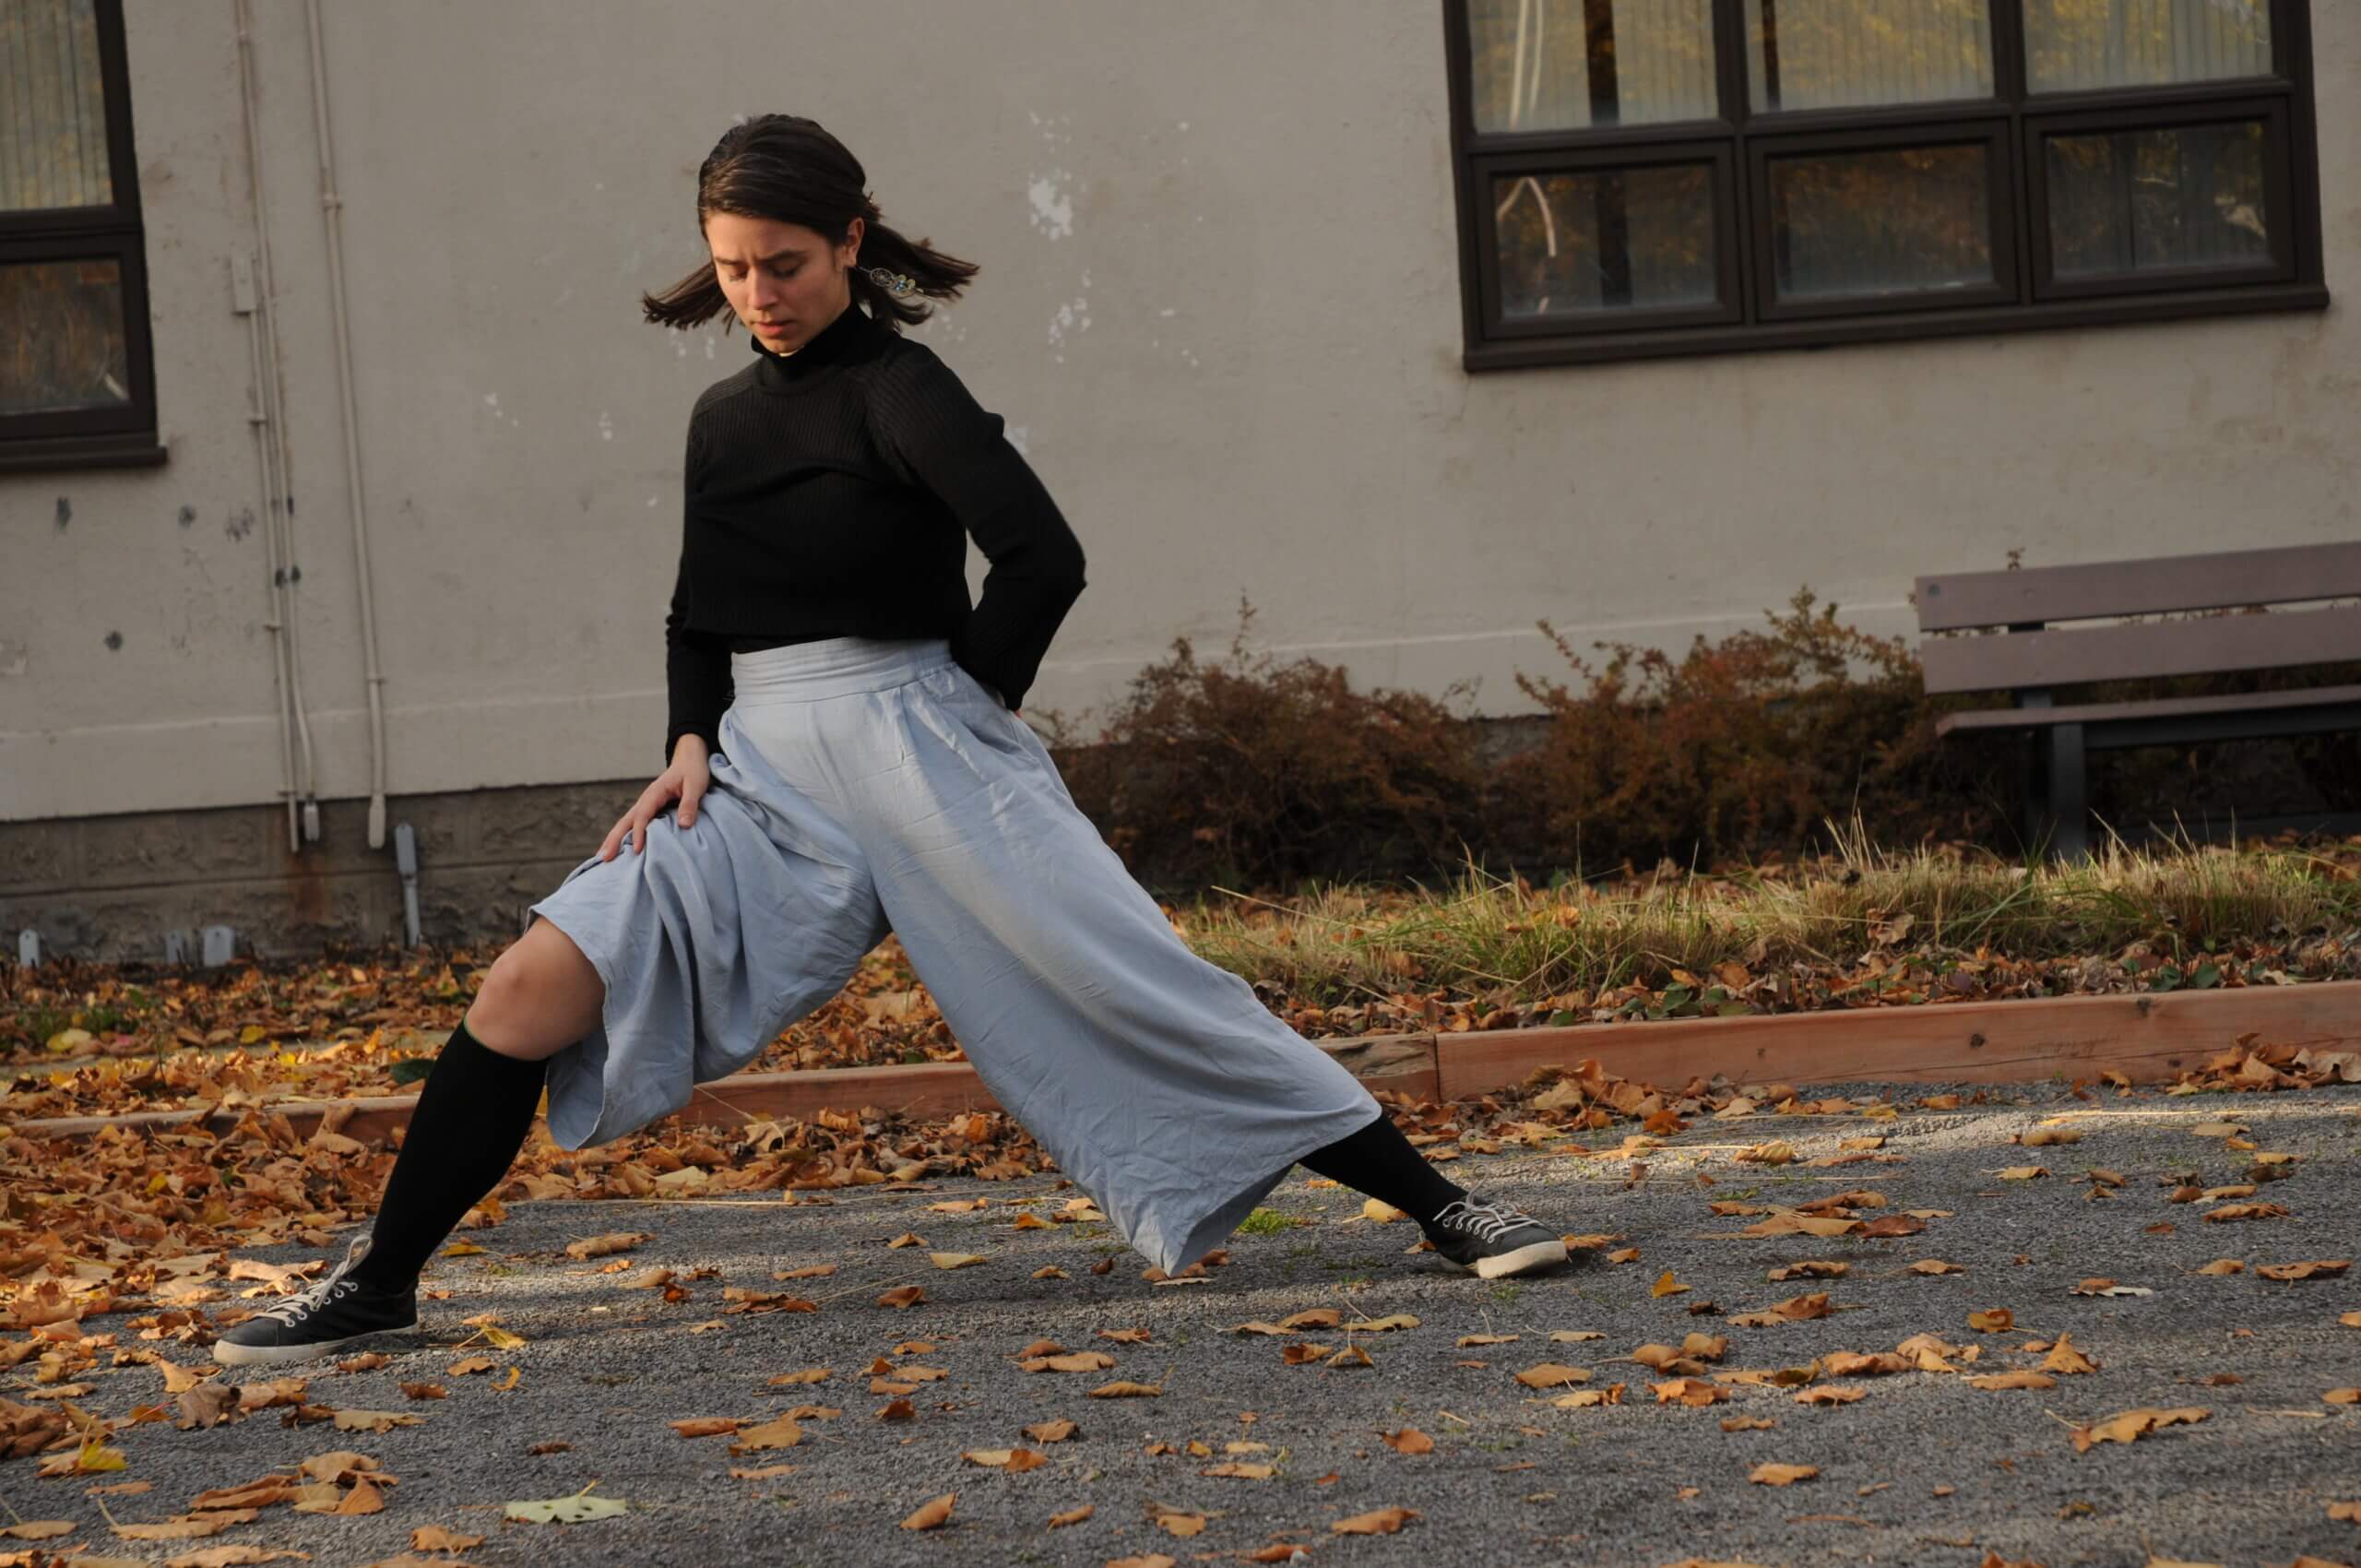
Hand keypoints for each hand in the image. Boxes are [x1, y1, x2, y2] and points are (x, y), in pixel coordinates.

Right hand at [602, 735, 711, 858]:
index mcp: (655, 793)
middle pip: (625, 820)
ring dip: (614, 839)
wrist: (689, 760)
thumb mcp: (695, 786)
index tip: (637, 850)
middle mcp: (646, 799)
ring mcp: (645, 805)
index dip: (638, 832)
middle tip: (604, 858)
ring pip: (625, 823)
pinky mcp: (649, 809)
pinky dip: (623, 836)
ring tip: (603, 857)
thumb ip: (689, 804)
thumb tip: (684, 825)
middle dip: (614, 839)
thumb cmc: (693, 772)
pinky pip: (633, 824)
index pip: (643, 815)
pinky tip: (619, 849)